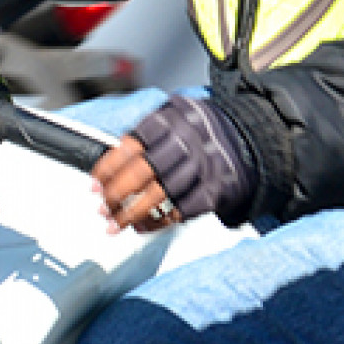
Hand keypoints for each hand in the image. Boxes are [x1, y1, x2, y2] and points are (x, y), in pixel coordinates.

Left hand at [96, 94, 251, 232]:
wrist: (248, 140)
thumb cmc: (200, 133)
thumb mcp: (174, 116)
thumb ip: (144, 136)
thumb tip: (108, 166)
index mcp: (170, 120)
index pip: (130, 146)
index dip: (107, 169)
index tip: (95, 185)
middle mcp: (186, 141)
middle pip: (142, 172)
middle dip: (116, 194)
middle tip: (103, 207)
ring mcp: (202, 167)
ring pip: (158, 195)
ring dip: (131, 214)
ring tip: (115, 224)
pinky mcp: (215, 190)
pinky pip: (180, 211)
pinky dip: (158, 222)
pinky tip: (143, 226)